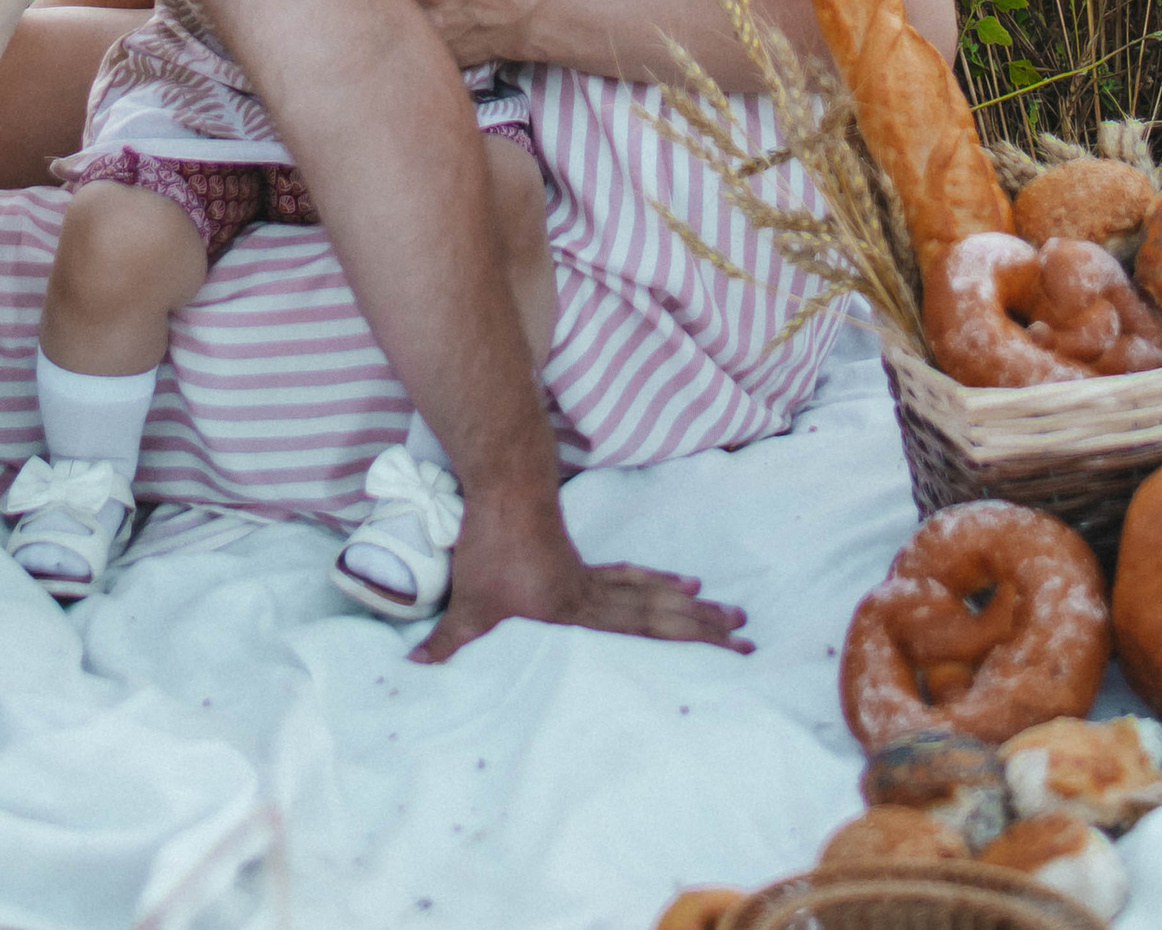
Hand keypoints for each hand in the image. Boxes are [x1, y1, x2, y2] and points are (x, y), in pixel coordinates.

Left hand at [418, 491, 750, 662]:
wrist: (501, 488)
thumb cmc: (487, 553)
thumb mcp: (466, 608)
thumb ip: (448, 647)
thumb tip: (415, 674)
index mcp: (577, 619)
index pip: (641, 636)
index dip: (683, 643)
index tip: (724, 649)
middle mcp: (594, 601)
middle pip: (660, 615)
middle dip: (703, 630)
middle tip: (746, 636)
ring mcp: (593, 580)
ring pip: (653, 595)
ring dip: (691, 608)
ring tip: (730, 612)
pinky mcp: (583, 563)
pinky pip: (632, 578)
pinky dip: (658, 582)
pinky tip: (680, 582)